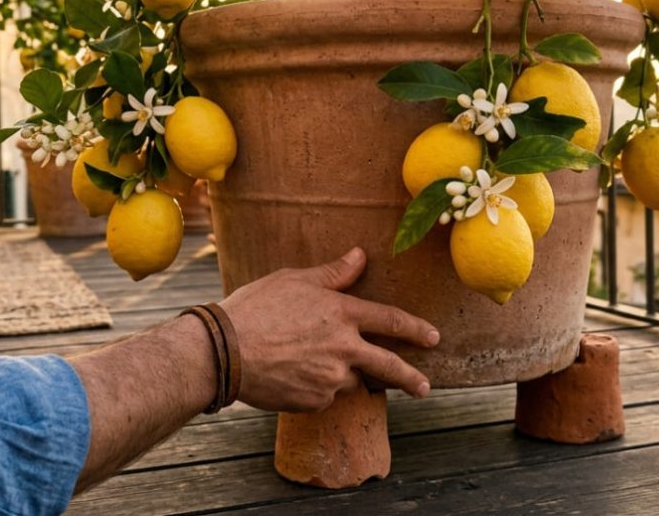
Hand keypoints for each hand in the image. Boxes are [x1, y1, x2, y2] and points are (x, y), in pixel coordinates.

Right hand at [220, 248, 439, 412]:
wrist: (225, 352)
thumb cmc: (255, 308)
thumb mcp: (293, 280)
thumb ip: (332, 273)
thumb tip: (359, 255)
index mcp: (342, 314)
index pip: (391, 320)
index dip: (415, 328)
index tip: (433, 337)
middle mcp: (344, 349)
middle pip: (389, 366)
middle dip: (411, 378)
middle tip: (424, 387)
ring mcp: (330, 379)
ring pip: (349, 380)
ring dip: (341, 374)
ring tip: (306, 361)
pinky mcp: (314, 402)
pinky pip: (324, 396)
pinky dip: (315, 387)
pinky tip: (291, 374)